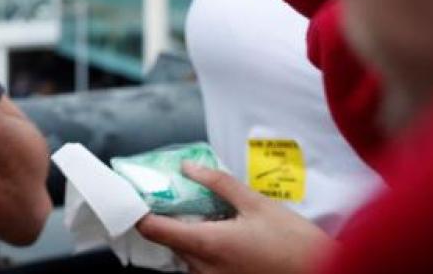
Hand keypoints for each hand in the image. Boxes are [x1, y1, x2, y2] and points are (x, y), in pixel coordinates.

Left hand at [136, 162, 332, 273]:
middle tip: (179, 190)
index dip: (139, 209)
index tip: (136, 192)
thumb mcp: (258, 205)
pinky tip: (226, 231)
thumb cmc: (297, 245)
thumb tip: (189, 168)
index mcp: (207, 245)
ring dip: (191, 231)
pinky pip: (204, 265)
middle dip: (171, 215)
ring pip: (187, 253)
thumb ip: (219, 184)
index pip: (153, 229)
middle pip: (170, 239)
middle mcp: (204, 269)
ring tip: (209, 208)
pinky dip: (206, 246)